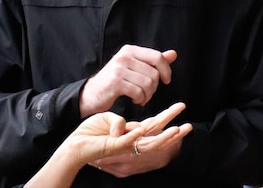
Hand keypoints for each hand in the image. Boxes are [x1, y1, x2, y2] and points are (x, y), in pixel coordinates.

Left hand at [26, 104, 190, 187]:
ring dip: (169, 135)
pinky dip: (150, 134)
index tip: (176, 113)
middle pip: (157, 138)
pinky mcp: (121, 148)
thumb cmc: (87, 137)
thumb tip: (125, 126)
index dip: (164, 123)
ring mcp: (127, 150)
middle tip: (189, 126)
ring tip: (184, 128)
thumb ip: (119, 123)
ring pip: (153, 142)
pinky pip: (137, 141)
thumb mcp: (106, 123)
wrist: (73, 148)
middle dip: (174, 132)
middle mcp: (131, 147)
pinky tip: (164, 130)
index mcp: (130, 140)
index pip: (151, 130)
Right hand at [80, 45, 176, 116]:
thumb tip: (173, 54)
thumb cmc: (115, 81)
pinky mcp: (115, 83)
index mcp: (130, 50)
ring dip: (147, 95)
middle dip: (154, 87)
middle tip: (147, 93)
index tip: (166, 80)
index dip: (166, 70)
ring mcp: (119, 69)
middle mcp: (124, 56)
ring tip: (141, 98)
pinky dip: (140, 100)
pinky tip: (135, 100)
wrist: (91, 94)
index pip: (157, 57)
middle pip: (154, 73)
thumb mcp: (134, 67)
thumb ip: (153, 61)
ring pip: (148, 83)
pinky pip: (138, 92)